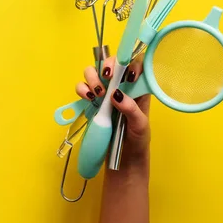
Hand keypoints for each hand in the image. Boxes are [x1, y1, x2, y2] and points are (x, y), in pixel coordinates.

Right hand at [76, 54, 149, 169]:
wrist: (123, 160)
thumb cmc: (138, 142)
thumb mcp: (140, 126)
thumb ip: (131, 109)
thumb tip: (116, 94)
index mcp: (138, 89)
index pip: (136, 64)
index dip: (130, 62)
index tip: (126, 74)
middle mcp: (121, 87)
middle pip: (112, 64)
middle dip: (107, 66)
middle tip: (107, 77)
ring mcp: (105, 94)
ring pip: (94, 72)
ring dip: (92, 77)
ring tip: (96, 93)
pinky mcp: (92, 102)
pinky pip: (83, 88)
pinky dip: (82, 88)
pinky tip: (87, 98)